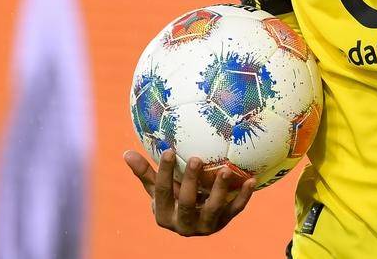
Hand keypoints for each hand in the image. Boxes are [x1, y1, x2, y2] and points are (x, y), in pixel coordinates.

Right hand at [123, 149, 255, 236]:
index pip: (161, 192)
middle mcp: (183, 224)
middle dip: (191, 182)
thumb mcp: (158, 189)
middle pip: (186, 203)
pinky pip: (234, 210)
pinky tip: (250, 180)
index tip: (169, 150)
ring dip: (220, 190)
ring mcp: (205, 226)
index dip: (164, 172)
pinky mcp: (223, 223)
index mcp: (163, 214)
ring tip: (225, 170)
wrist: (194, 221)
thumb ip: (146, 173)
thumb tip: (126, 153)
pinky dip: (243, 196)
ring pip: (212, 210)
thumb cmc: (173, 198)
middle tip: (196, 158)